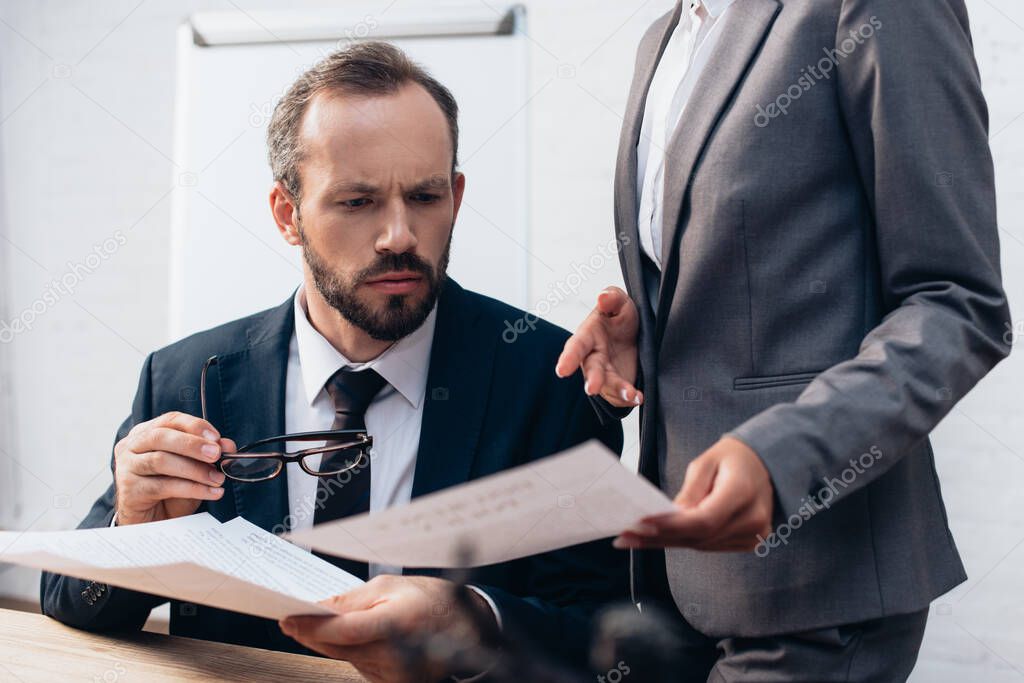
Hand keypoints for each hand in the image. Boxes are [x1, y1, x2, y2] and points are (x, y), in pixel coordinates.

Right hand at [113, 411, 234, 525]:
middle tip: (216, 454)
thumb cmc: (171, 490)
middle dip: (192, 445)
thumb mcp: (194, 468)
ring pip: (161, 461)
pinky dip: (192, 489)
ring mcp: (126, 467)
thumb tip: (227, 445)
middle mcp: (131, 446)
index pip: (170, 420)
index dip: (194, 426)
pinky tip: (210, 492)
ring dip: (195, 469)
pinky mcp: (129, 490)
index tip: (216, 438)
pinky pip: (163, 486)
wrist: (153, 520)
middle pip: (161, 437)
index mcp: (146, 433)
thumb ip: (209, 453)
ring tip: (217, 478)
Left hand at [280, 575, 495, 682]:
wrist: (468, 626)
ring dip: (327, 642)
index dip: (311, 626)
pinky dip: (348, 651)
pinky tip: (341, 638)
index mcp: (398, 622)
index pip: (343, 630)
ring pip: (346, 658)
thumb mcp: (392, 585)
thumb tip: (320, 607)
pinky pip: (360, 665)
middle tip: (289, 619)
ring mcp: (396, 674)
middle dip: (311, 633)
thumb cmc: (432, 599)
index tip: (287, 617)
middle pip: (339, 647)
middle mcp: (397, 654)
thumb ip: (354, 599)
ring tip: (309, 625)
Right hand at [555, 286, 641, 407]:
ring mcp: (605, 374)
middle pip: (590, 370)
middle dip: (592, 380)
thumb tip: (603, 297)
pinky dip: (628, 399)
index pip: (577, 346)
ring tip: (632, 395)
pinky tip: (638, 397)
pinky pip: (619, 396)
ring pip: (607, 387)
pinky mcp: (617, 386)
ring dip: (618, 392)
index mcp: (588, 335)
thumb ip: (612, 298)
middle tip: (592, 388)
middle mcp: (593, 358)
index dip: (568, 358)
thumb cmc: (619, 317)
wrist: (636, 333)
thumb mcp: (620, 302)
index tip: (562, 370)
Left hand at [614, 437, 773, 551]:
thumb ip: (689, 491)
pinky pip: (709, 546)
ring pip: (702, 545)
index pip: (704, 519)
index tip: (641, 524)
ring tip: (633, 539)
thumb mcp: (705, 462)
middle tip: (625, 537)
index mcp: (743, 492)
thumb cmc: (731, 458)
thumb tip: (670, 517)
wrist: (765, 464)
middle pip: (699, 536)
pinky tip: (658, 539)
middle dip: (659, 537)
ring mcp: (754, 534)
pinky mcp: (749, 542)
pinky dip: (684, 542)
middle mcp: (753, 518)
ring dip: (667, 543)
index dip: (671, 526)